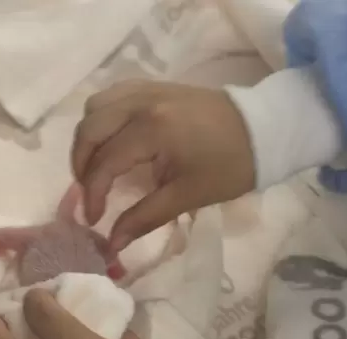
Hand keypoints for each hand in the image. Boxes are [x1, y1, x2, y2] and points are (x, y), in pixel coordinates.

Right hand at [72, 80, 254, 252]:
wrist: (265, 129)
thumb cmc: (230, 166)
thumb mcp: (187, 196)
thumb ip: (144, 218)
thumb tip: (112, 245)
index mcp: (152, 130)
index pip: (104, 163)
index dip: (92, 195)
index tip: (94, 220)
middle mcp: (141, 103)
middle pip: (89, 130)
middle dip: (81, 165)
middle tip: (90, 193)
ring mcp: (146, 89)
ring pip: (95, 107)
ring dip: (89, 138)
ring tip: (97, 165)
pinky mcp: (153, 86)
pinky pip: (112, 95)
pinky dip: (103, 118)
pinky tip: (112, 139)